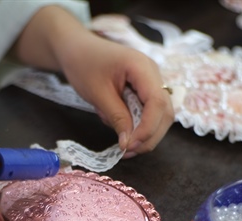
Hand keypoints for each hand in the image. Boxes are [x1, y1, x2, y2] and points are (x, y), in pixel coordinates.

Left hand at [12, 6, 173, 157]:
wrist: (76, 49)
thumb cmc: (84, 64)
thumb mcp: (98, 94)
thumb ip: (117, 117)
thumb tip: (129, 143)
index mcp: (142, 68)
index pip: (157, 103)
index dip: (148, 128)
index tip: (129, 145)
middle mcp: (153, 74)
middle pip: (165, 112)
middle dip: (149, 135)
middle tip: (127, 151)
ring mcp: (151, 82)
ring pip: (160, 115)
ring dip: (145, 133)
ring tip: (123, 144)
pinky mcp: (144, 90)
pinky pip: (149, 112)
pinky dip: (138, 125)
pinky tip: (121, 128)